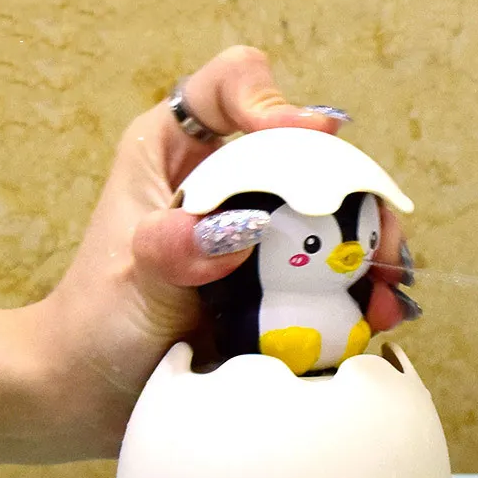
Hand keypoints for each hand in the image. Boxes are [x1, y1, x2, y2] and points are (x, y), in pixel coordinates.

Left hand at [32, 46, 414, 452]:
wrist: (98, 392)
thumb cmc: (95, 324)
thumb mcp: (128, 280)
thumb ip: (170, 249)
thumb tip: (237, 230)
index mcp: (175, 152)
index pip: (232, 85)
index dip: (275, 101)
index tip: (310, 138)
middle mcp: (223, 181)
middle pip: (304, 153)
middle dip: (351, 190)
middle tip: (376, 241)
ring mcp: (254, 232)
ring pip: (329, 212)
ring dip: (366, 247)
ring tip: (382, 296)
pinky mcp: (274, 280)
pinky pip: (329, 270)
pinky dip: (357, 290)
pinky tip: (373, 317)